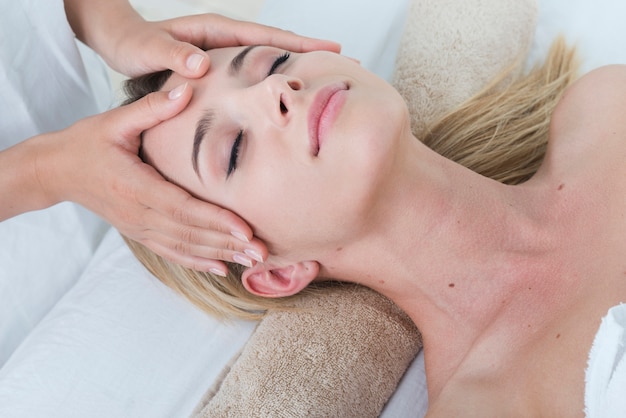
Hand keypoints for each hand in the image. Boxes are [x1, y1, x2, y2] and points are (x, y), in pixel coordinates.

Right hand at [40, 84, 266, 273]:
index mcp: (135, 186)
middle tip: (263, 251)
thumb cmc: (86, 144)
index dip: (215, 220)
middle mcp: (138, 214)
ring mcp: (138, 227)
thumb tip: (186, 89)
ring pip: (184, 247)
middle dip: (228, 243)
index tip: (245, 229)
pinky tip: (220, 268)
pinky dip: (197, 262)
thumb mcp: (114, 122)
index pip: (182, 208)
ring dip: (219, 255)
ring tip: (253, 262)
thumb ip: (152, 108)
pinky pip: (171, 252)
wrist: (55, 171)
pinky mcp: (139, 233)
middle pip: (189, 233)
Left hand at [98, 13, 340, 77]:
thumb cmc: (131, 44)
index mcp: (215, 31)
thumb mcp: (147, 50)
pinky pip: (256, 75)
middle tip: (348, 66)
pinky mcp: (221, 70)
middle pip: (279, 46)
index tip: (330, 50)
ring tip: (328, 84)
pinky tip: (288, 97)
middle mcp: (226, 40)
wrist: (118, 42)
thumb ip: (171, 54)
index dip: (298, 43)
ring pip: (271, 61)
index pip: (265, 36)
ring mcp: (226, 54)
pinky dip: (276, 82)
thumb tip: (200, 65)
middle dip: (312, 54)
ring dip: (298, 70)